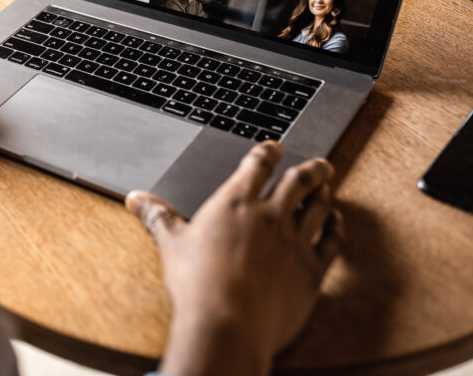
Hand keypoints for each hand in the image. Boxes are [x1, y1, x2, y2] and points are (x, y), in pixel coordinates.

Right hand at [126, 141, 343, 375]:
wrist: (229, 324)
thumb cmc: (198, 284)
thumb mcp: (171, 244)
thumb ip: (157, 216)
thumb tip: (136, 198)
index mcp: (235, 202)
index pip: (258, 164)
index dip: (268, 152)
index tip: (275, 148)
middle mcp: (270, 215)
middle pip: (300, 180)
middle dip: (312, 169)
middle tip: (321, 164)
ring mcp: (294, 241)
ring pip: (319, 207)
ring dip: (325, 195)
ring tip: (327, 189)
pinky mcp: (312, 269)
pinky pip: (332, 241)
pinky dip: (336, 228)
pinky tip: (335, 224)